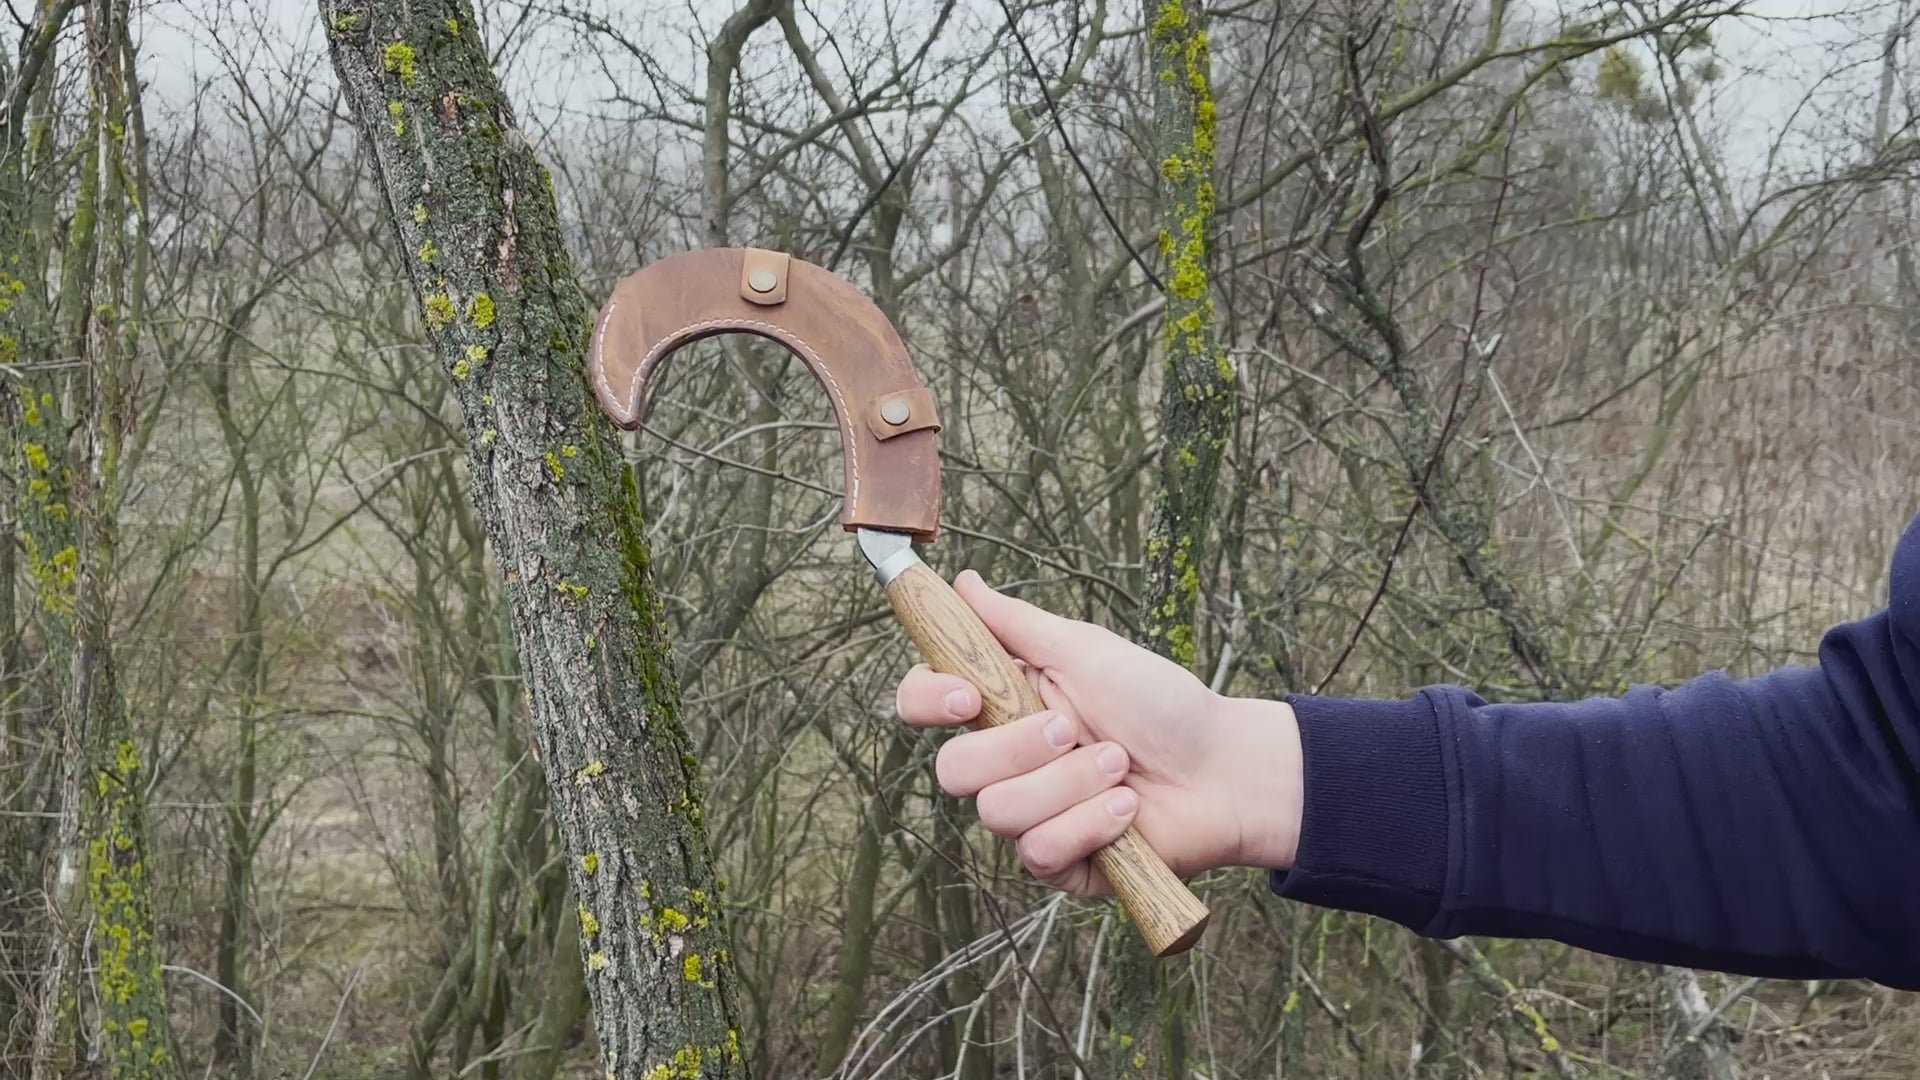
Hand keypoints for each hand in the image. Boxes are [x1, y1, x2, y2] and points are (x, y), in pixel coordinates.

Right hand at [895, 570, 1302, 895]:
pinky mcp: (1059, 863)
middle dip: (1017, 750)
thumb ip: (1017, 624)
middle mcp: (1006, 762)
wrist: (1222, 767)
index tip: (966, 698)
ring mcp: (1030, 816)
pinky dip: (1091, 823)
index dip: (927, 702)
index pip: (923, 703)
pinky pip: (1040, 852)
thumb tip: (963, 581)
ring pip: (999, 813)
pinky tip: (1127, 808)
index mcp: (1003, 704)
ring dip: (1070, 785)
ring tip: (1119, 766)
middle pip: (953, 770)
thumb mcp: (1088, 652)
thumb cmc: (1161, 704)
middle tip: (1073, 730)